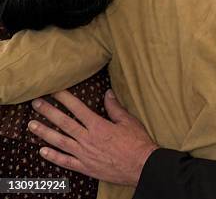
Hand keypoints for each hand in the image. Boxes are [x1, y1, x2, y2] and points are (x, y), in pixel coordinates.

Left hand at [28, 90, 157, 186]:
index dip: (65, 98)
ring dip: (44, 133)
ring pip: (60, 142)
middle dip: (49, 112)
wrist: (142, 166)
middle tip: (36, 103)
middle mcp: (88, 139)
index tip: (54, 90)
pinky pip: (65, 161)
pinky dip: (53, 156)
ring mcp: (85, 154)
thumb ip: (115, 108)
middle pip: (64, 123)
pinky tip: (42, 151)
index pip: (78, 108)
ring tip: (32, 125)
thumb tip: (107, 93)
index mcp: (99, 126)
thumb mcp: (129, 121)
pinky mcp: (85, 167)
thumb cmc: (138, 142)